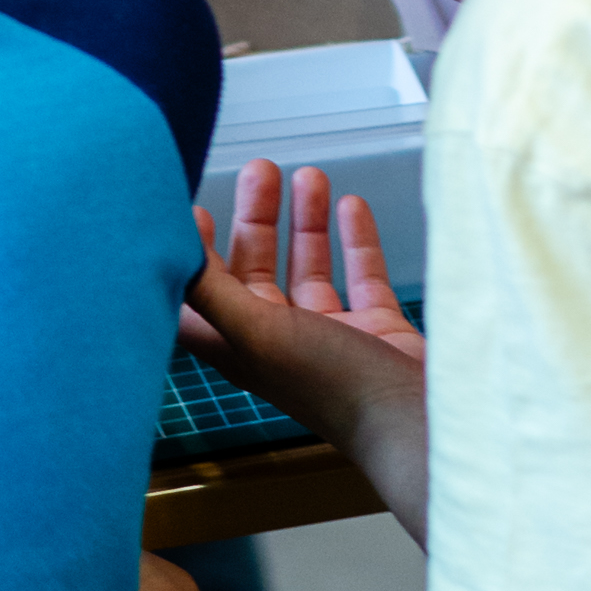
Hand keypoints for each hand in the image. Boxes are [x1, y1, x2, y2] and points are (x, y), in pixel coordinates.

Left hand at [185, 161, 428, 542]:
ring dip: (306, 223)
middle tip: (261, 170)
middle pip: (258, 273)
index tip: (195, 210)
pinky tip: (351, 206)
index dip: (195, 258)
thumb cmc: (335, 387)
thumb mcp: (261, 334)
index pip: (205, 300)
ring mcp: (333, 338)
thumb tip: (171, 257)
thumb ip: (214, 295)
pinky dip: (355, 241)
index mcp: (246, 349)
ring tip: (308, 175)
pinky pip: (361, 277)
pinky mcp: (377, 332)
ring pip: (310, 269)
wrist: (418, 420)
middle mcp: (284, 344)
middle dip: (256, 220)